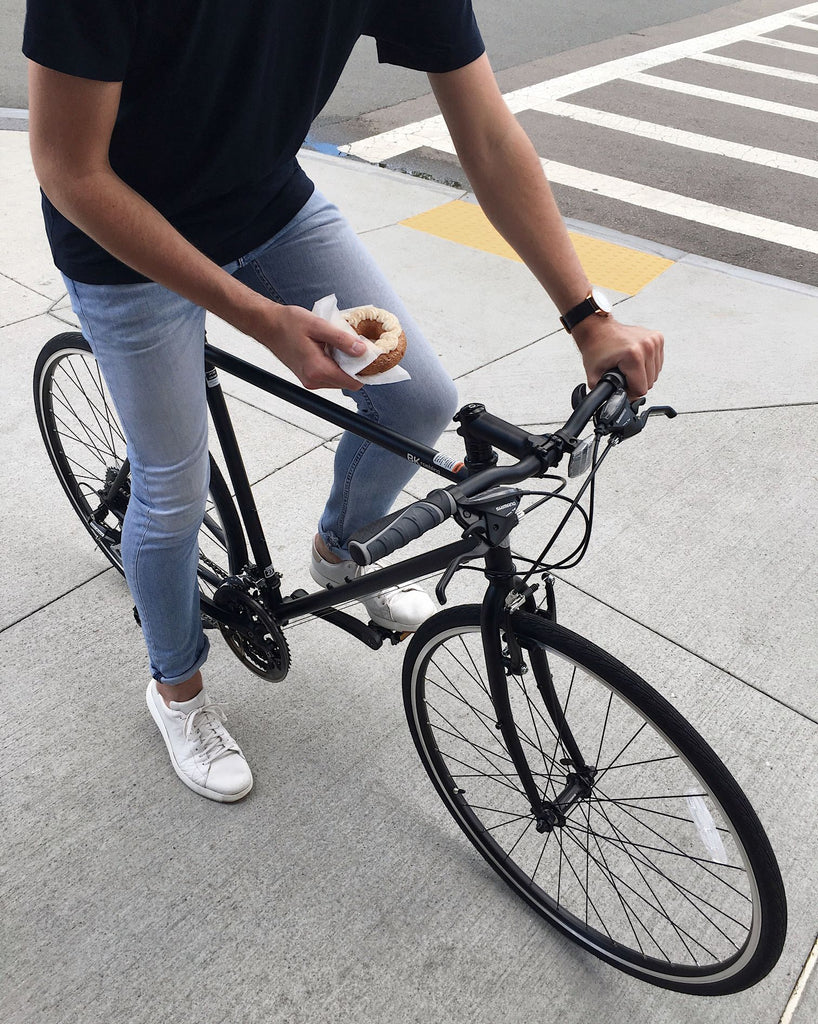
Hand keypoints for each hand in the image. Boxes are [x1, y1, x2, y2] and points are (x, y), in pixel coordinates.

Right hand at [252, 303, 366, 390]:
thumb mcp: (319, 326)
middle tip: (358, 346)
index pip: (352, 382)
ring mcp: (310, 381)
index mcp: (317, 369)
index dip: (365, 370)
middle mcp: (314, 380)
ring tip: (342, 346)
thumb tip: (363, 351)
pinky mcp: (308, 378)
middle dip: (356, 367)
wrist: (268, 325)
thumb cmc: (289, 323)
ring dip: (345, 366)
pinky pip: (330, 376)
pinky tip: (331, 350)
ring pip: (339, 380)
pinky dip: (336, 365)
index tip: (371, 356)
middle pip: (347, 382)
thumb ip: (342, 340)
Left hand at [571, 316, 663, 398]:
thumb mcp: (594, 376)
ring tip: (627, 366)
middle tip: (622, 376)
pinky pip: (657, 362)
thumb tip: (610, 405)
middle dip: (635, 383)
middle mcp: (647, 346)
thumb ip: (604, 394)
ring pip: (655, 373)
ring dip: (642, 374)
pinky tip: (634, 360)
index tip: (621, 386)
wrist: (597, 328)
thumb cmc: (595, 348)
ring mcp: (654, 340)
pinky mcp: (657, 337)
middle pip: (650, 382)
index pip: (641, 389)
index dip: (629, 393)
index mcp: (633, 355)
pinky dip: (647, 365)